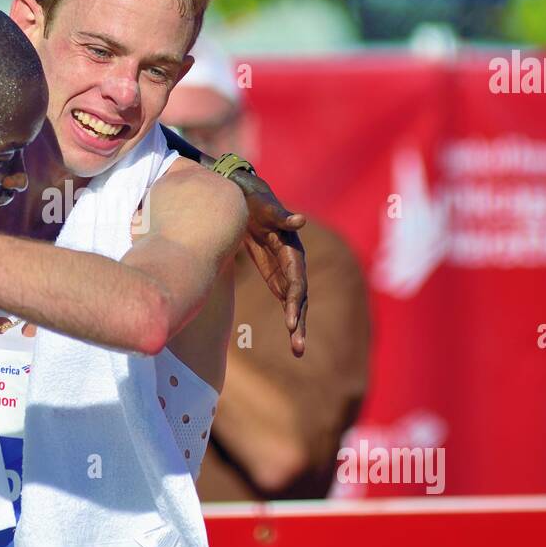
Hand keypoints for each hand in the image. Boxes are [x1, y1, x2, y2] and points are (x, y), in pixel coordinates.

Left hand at [230, 168, 307, 356]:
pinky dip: (288, 316)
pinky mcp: (276, 273)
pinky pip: (284, 297)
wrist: (244, 195)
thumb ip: (281, 215)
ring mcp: (285, 269)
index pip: (296, 279)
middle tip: (297, 347)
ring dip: (297, 324)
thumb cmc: (254, 198)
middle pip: (299, 296)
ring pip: (294, 301)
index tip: (288, 321)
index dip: (294, 300)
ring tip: (298, 350)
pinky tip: (291, 336)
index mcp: (291, 247)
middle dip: (298, 321)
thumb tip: (301, 221)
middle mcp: (293, 261)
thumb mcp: (264, 205)